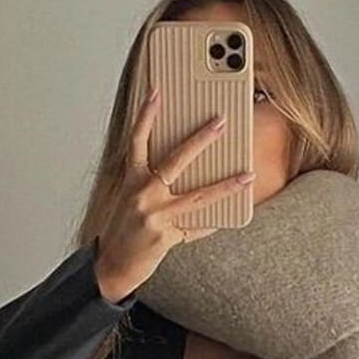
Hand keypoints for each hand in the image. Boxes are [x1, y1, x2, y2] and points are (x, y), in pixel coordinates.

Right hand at [94, 85, 256, 303]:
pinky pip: (197, 228)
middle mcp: (142, 194)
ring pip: (198, 196)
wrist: (112, 265)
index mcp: (131, 180)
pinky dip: (212, 224)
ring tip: (246, 175)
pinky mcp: (166, 237)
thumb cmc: (124, 230)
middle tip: (221, 123)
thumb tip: (187, 168)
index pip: (138, 140)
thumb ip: (153, 182)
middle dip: (201, 139)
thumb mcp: (132, 199)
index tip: (158, 92)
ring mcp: (155, 215)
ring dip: (226, 185)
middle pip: (175, 160)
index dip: (146, 115)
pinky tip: (229, 218)